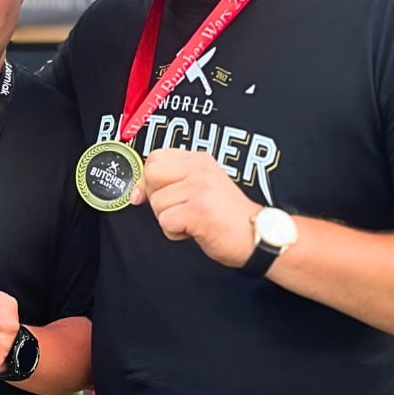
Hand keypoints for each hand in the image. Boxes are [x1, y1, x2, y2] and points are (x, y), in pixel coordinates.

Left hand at [131, 149, 259, 267]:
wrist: (258, 237)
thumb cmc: (227, 217)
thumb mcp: (200, 189)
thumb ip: (171, 184)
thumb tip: (135, 193)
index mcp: (200, 160)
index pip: (155, 157)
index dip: (149, 180)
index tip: (158, 195)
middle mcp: (200, 169)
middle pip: (150, 175)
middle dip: (156, 198)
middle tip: (178, 210)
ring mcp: (200, 188)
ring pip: (157, 203)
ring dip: (169, 219)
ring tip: (193, 221)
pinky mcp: (198, 210)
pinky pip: (165, 222)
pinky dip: (175, 233)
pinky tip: (195, 230)